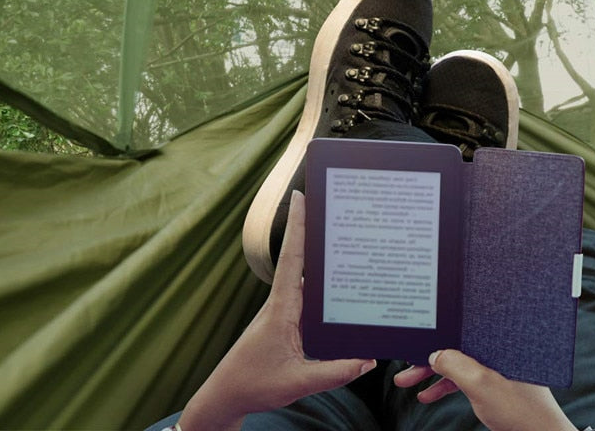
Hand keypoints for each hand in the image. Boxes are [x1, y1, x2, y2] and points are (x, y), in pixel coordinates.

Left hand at [179, 191, 375, 430]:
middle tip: (331, 203)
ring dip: (320, 257)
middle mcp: (283, 302)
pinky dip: (323, 287)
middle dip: (312, 230)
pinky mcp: (288, 323)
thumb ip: (335, 372)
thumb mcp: (297, 381)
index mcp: (281, 307)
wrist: (225, 397)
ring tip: (343, 237)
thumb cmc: (253, 384)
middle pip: (301, 259)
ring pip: (307, 278)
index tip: (300, 195)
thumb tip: (369, 360)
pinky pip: (309, 299)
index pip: (291, 257)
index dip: (297, 226)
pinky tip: (341, 286)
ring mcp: (285, 311)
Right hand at [394, 350, 577, 430]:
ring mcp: (493, 366)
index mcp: (495, 339)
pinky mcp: (493, 382)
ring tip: (406, 382)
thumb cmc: (521, 409)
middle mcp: (494, 348)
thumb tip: (434, 353)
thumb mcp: (481, 384)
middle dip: (427, 358)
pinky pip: (462, 379)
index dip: (435, 336)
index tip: (414, 343)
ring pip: (455, 364)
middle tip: (403, 367)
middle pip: (453, 347)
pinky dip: (445, 386)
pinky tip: (428, 395)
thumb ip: (455, 365)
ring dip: (431, 374)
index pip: (459, 330)